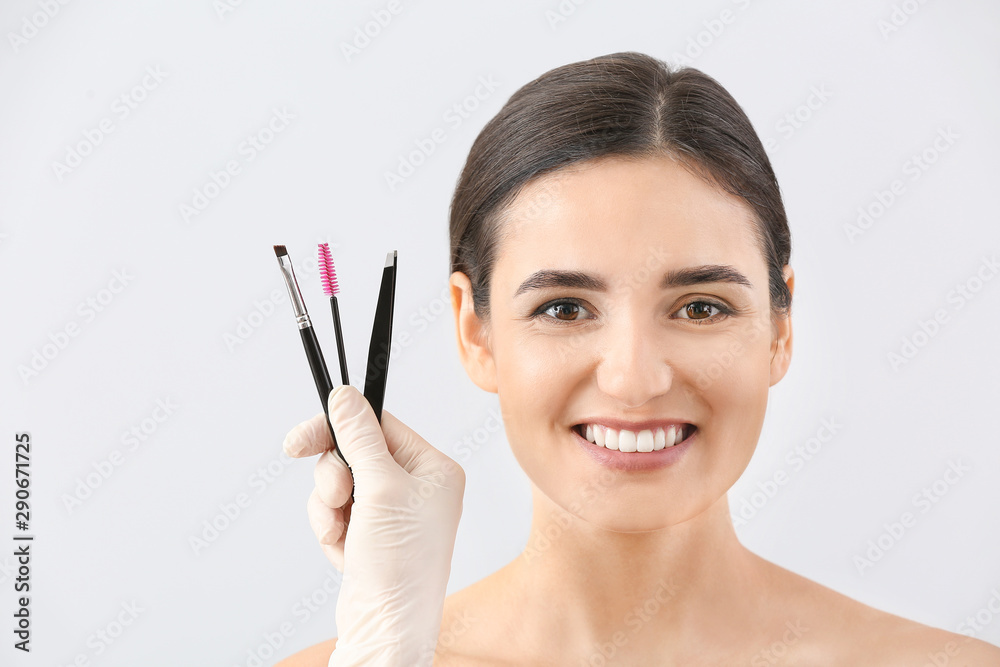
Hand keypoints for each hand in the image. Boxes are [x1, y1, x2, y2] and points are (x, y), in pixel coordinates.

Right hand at [283, 384, 465, 665]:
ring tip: (342, 532)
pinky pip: (336, 511)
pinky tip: (346, 551)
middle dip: (335, 477)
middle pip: (356, 452)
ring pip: (341, 482)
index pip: (380, 425)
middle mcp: (418, 486)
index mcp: (434, 468)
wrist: (386, 626)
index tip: (302, 438)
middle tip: (334, 495)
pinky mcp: (371, 533)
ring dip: (331, 507)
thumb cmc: (398, 562)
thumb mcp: (379, 488)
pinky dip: (332, 529)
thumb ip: (358, 437)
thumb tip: (344, 395)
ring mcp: (394, 511)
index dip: (340, 428)